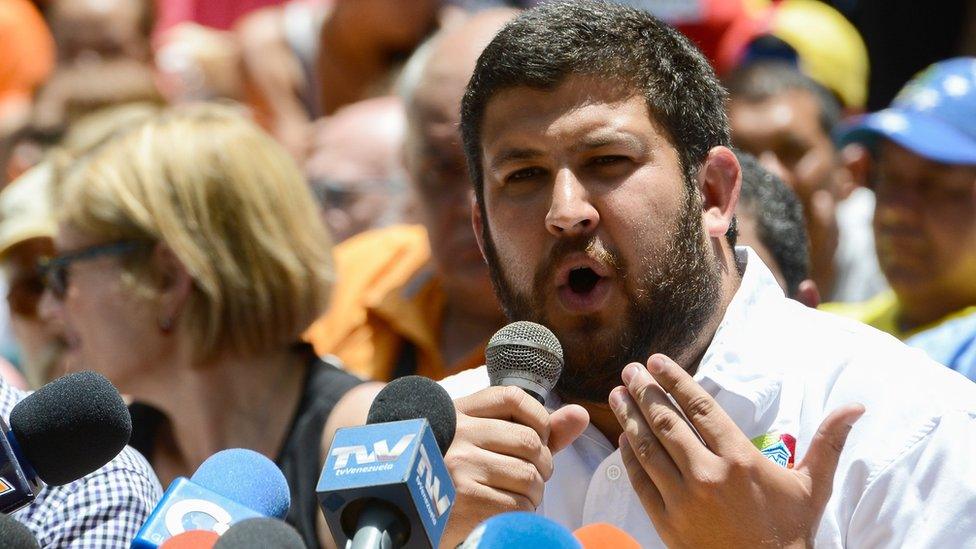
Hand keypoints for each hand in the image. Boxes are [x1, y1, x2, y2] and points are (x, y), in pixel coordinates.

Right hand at [440, 386, 588, 546]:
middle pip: (528, 441)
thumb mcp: (488, 442)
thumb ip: (536, 429)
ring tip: (517, 496)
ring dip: (534, 493)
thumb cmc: (463, 475)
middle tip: (532, 476)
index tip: (538, 438)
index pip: (513, 397)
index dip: (539, 418)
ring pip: (528, 476)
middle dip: (542, 464)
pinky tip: (504, 512)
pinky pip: (517, 506)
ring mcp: (459, 467)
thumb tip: (581, 414)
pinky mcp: (465, 501)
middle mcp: (458, 435)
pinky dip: (522, 514)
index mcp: (459, 413)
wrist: (419, 514)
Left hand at [610, 354, 863, 548]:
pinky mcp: (666, 521)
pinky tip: (622, 439)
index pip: (700, 408)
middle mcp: (708, 474)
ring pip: (648, 448)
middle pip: (667, 422)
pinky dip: (628, 458)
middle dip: (645, 392)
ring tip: (617, 394)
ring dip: (629, 418)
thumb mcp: (813, 487)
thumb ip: (828, 442)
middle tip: (629, 370)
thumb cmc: (791, 533)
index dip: (675, 381)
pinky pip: (640, 482)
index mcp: (740, 459)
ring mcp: (683, 498)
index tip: (656, 361)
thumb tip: (856, 406)